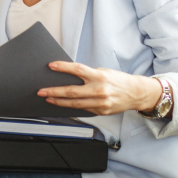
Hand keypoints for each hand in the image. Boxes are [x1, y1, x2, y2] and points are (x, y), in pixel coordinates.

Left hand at [37, 62, 163, 115]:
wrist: (136, 93)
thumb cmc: (119, 80)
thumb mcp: (104, 72)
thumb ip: (88, 75)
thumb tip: (69, 76)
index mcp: (99, 77)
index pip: (77, 70)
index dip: (63, 67)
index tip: (51, 66)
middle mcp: (99, 90)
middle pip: (71, 91)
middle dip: (54, 91)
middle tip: (41, 91)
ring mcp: (100, 103)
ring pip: (74, 104)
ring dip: (59, 101)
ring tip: (48, 98)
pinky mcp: (101, 112)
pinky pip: (83, 109)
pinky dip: (71, 107)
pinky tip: (62, 105)